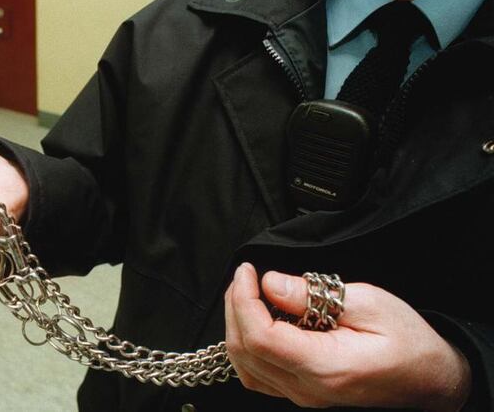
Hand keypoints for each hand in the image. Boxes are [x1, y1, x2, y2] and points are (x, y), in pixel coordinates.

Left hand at [225, 263, 470, 410]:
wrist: (431, 378)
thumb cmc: (409, 341)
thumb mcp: (369, 302)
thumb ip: (314, 295)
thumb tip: (270, 283)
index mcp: (325, 367)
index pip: (260, 338)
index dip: (244, 301)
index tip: (248, 272)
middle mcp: (308, 389)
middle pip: (245, 351)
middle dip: (235, 307)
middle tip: (245, 275)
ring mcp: (302, 395)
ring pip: (245, 365)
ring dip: (237, 325)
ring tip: (246, 293)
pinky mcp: (301, 391)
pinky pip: (257, 374)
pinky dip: (247, 344)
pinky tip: (256, 319)